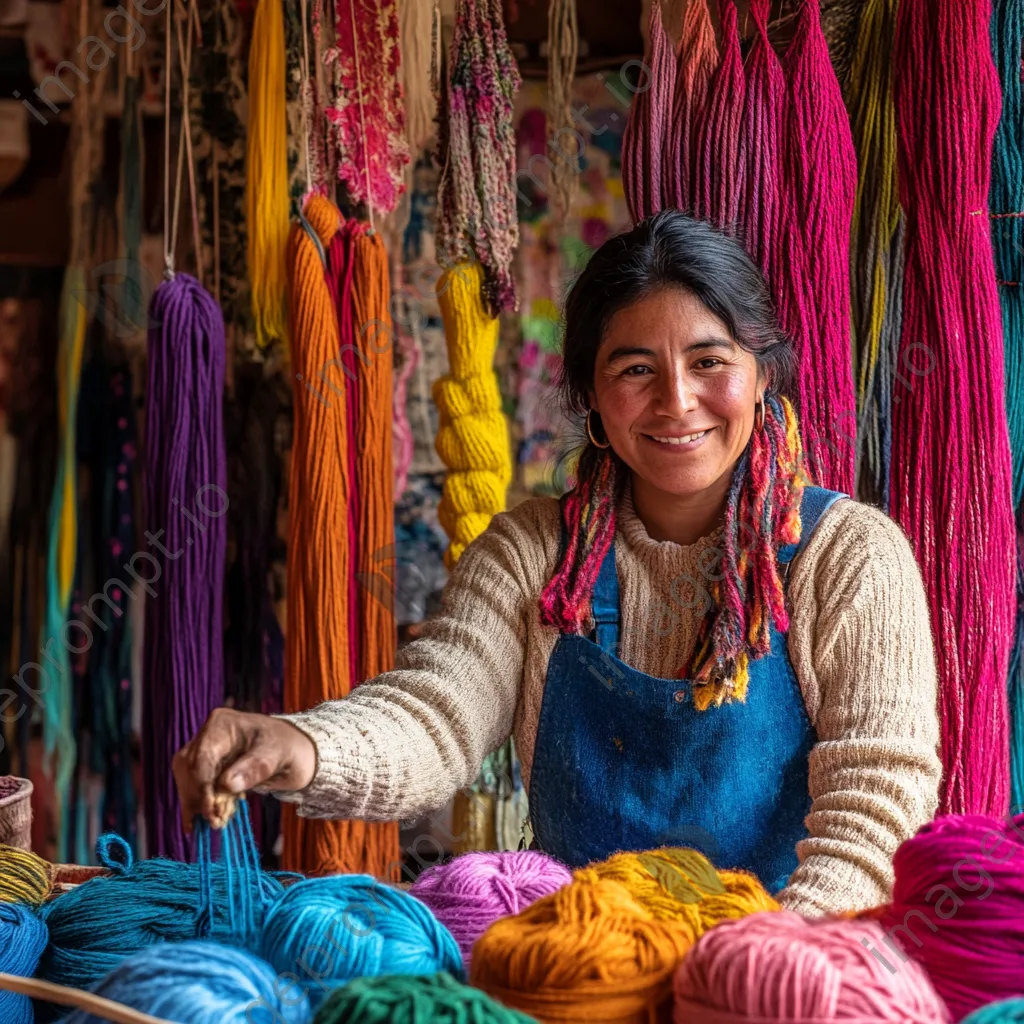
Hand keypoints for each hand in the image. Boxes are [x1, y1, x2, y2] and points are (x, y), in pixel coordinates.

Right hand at [172, 708, 316, 830]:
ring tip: (218, 822)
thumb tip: (227, 785)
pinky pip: (195, 788)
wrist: (293, 752)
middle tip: (216, 822)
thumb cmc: (287, 747)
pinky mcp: (206, 768)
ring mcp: (204, 751)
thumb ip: (255, 768)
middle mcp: (207, 735)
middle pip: (188, 769)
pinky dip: (202, 805)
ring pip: (187, 781)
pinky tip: (213, 819)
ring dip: (198, 804)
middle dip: (198, 797)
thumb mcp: (277, 755)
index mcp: (221, 724)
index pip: (202, 757)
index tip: (212, 811)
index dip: (203, 786)